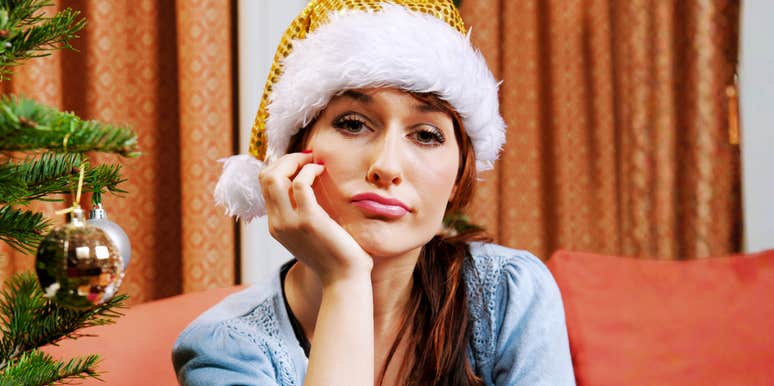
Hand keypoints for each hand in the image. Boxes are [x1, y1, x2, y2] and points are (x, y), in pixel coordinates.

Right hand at [259, 152, 372, 284]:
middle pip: (265, 177)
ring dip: (293, 161)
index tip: (301, 162)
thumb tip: (308, 189)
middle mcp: (277, 223)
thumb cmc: (336, 256)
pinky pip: (300, 184)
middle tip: (307, 157)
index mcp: (276, 225)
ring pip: (274, 177)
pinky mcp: (308, 220)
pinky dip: (309, 171)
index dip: (280, 167)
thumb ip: (304, 214)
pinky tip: (321, 171)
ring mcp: (289, 222)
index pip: (265, 185)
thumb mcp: (311, 233)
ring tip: (312, 161)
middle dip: (285, 160)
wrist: (344, 280)